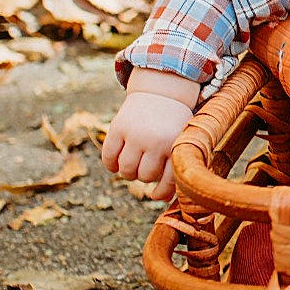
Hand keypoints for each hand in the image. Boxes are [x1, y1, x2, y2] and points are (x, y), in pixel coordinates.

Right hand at [103, 73, 201, 201]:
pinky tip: (117, 162)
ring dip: (128, 172)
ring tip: (134, 163)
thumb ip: (174, 166)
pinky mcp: (118, 127)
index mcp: (176, 145)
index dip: (161, 193)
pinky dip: (111, 165)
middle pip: (145, 176)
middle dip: (144, 175)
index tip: (155, 194)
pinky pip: (108, 158)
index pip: (168, 181)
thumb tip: (161, 199)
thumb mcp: (181, 140)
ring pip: (127, 171)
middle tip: (146, 165)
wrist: (162, 90)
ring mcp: (136, 134)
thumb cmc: (174, 124)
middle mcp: (156, 141)